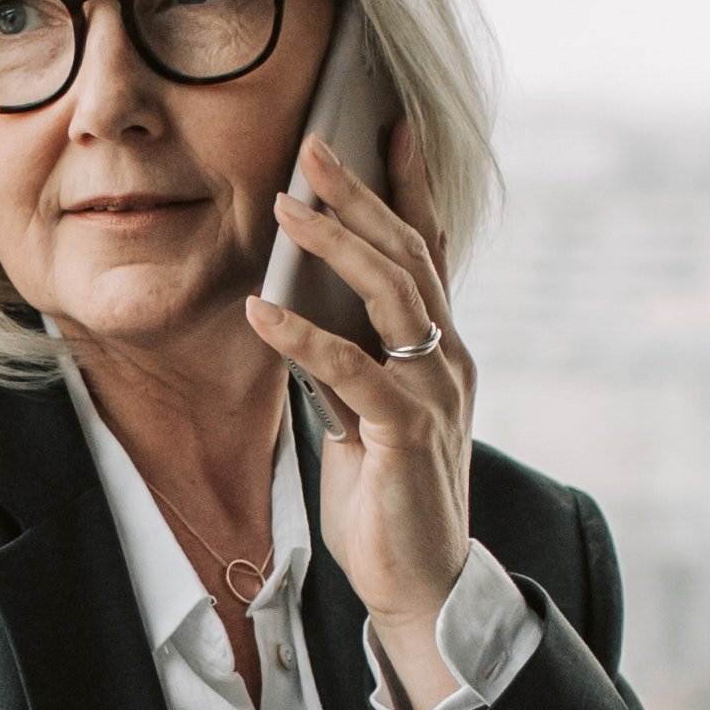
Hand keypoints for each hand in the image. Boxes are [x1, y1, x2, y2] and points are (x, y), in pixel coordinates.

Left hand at [246, 125, 475, 706]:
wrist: (421, 584)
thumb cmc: (386, 498)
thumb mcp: (363, 413)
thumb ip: (349, 359)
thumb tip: (297, 306)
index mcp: (440, 349)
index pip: (429, 251)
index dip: (409, 187)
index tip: (388, 125)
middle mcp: (448, 359)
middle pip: (407, 255)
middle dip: (360, 194)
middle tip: (313, 143)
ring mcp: (435, 393)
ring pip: (391, 295)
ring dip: (335, 244)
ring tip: (287, 203)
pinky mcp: (408, 434)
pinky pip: (354, 371)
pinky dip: (304, 339)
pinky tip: (261, 313)